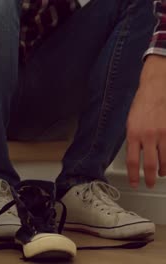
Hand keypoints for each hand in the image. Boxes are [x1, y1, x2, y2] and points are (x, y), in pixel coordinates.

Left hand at [127, 55, 165, 188]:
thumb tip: (134, 155)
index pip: (132, 162)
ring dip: (163, 170)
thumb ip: (133, 139)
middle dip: (150, 178)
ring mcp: (163, 134)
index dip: (134, 176)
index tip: (135, 183)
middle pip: (149, 164)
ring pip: (164, 160)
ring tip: (161, 173)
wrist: (156, 88)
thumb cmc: (142, 104)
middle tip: (150, 183)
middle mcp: (148, 136)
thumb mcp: (130, 122)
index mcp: (133, 134)